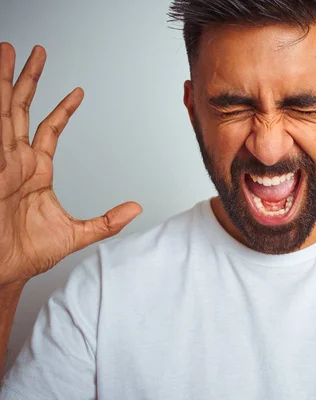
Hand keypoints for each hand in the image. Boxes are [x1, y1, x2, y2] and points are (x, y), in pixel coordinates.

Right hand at [0, 43, 141, 287]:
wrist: (4, 271)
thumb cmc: (29, 254)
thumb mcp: (78, 234)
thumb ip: (108, 221)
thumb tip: (136, 208)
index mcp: (35, 170)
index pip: (50, 130)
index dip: (63, 109)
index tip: (78, 92)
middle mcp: (15, 161)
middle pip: (20, 110)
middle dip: (26, 79)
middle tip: (33, 52)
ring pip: (3, 112)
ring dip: (5, 82)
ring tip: (7, 53)